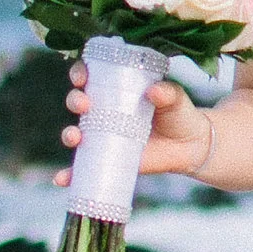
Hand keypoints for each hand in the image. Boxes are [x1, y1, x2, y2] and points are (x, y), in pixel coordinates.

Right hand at [56, 68, 215, 186]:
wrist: (190, 146)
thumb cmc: (179, 114)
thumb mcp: (175, 98)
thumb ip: (167, 93)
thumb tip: (154, 91)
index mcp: (117, 88)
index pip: (90, 76)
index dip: (80, 73)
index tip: (82, 76)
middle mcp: (104, 111)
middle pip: (78, 102)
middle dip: (75, 100)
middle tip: (84, 105)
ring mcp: (103, 136)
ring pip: (77, 133)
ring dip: (69, 134)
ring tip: (75, 137)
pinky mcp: (107, 159)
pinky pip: (83, 167)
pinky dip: (70, 174)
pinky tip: (62, 178)